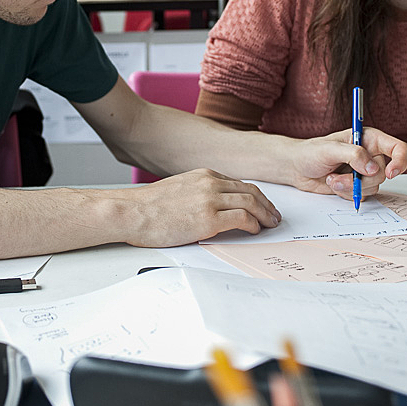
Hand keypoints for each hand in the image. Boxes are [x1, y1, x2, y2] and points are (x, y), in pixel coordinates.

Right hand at [114, 169, 282, 246]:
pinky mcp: (208, 219)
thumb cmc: (148, 206)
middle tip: (273, 216)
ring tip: (270, 225)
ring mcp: (210, 200)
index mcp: (203, 175)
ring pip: (251, 203)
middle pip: (250, 191)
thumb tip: (210, 206)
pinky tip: (254, 230)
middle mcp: (210, 184)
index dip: (255, 195)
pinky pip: (242, 219)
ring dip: (265, 215)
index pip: (239, 183)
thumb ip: (198, 192)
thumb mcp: (178, 189)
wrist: (133, 212)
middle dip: (267, 205)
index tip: (262, 204)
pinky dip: (253, 224)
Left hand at [288, 127, 406, 199]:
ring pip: (374, 186)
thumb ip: (353, 155)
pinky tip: (333, 184)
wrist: (296, 168)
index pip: (398, 148)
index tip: (391, 173)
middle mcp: (370, 155)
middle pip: (384, 173)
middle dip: (360, 179)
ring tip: (331, 178)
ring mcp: (364, 172)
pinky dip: (347, 193)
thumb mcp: (329, 149)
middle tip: (338, 176)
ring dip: (350, 187)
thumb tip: (373, 168)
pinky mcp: (357, 185)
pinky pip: (363, 195)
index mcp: (369, 139)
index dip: (400, 161)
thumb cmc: (310, 152)